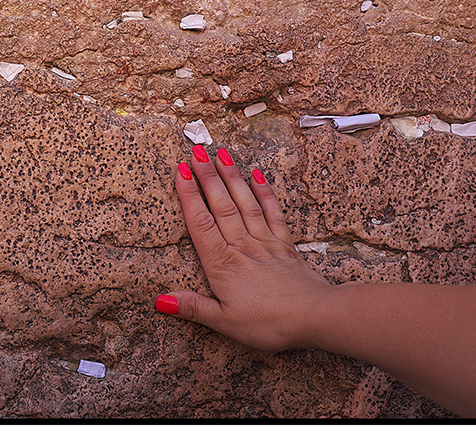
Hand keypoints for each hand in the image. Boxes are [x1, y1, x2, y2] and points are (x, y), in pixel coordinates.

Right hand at [157, 145, 332, 351]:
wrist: (315, 316)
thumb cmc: (269, 323)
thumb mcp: (225, 322)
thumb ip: (193, 307)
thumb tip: (160, 300)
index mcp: (222, 264)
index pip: (200, 223)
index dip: (188, 195)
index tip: (180, 170)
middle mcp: (241, 245)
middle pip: (221, 205)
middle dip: (207, 177)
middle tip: (196, 151)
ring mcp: (264, 242)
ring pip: (244, 203)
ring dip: (231, 177)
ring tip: (221, 154)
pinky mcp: (284, 244)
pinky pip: (272, 213)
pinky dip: (264, 193)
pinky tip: (257, 175)